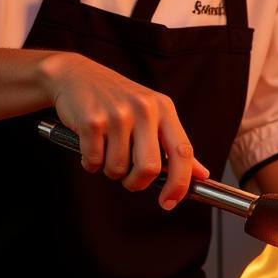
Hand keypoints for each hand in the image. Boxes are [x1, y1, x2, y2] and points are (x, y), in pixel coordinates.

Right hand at [39, 52, 208, 206]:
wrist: (76, 76)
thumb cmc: (118, 100)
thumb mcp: (152, 114)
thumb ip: (175, 145)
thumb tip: (201, 174)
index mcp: (164, 109)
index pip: (183, 152)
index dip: (180, 183)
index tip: (170, 202)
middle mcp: (144, 109)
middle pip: (149, 167)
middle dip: (137, 183)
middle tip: (129, 179)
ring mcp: (118, 114)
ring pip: (118, 169)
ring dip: (110, 171)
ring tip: (107, 151)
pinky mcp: (92, 121)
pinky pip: (94, 161)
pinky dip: (91, 163)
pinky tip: (91, 146)